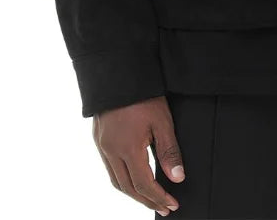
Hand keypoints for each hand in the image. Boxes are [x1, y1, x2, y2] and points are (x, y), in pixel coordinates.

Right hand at [93, 95, 185, 214]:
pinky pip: (109, 168)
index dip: (159, 197)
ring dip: (133, 193)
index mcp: (127, 148)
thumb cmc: (143, 94)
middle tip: (163, 207)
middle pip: (127, 188)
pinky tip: (132, 178)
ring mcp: (102, 145)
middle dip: (146, 200)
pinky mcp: (99, 138)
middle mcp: (111, 151)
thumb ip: (170, 151)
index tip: (172, 204)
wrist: (119, 71)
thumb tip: (177, 178)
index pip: (144, 184)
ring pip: (115, 180)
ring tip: (149, 198)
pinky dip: (122, 179)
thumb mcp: (162, 121)